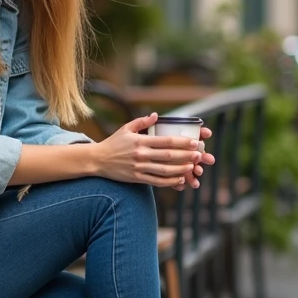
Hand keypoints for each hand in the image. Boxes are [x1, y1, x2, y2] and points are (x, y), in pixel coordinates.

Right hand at [93, 113, 216, 191]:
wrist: (97, 160)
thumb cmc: (113, 143)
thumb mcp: (126, 128)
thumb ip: (142, 122)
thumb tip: (157, 115)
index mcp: (140, 141)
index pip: (165, 141)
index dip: (181, 142)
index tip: (194, 142)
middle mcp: (141, 154)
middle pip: (168, 156)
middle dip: (185, 156)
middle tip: (199, 155)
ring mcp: (139, 167)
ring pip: (164, 170)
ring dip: (180, 169)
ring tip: (192, 167)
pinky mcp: (136, 178)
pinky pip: (156, 181)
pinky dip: (169, 182)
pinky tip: (179, 179)